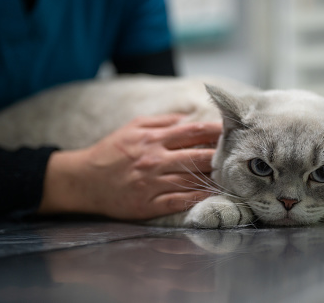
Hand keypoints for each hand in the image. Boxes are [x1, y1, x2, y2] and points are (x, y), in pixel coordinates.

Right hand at [38, 114, 221, 219]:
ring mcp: (152, 183)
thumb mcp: (132, 127)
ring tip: (233, 176)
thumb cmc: (109, 151)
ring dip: (214, 178)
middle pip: (197, 156)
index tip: (230, 131)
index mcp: (152, 139)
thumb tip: (186, 119)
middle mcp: (155, 160)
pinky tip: (213, 195)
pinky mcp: (149, 204)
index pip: (191, 132)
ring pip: (191, 179)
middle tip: (239, 155)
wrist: (84, 180)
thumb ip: (160, 122)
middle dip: (220, 155)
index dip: (214, 130)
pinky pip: (179, 200)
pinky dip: (197, 198)